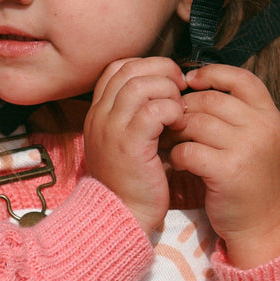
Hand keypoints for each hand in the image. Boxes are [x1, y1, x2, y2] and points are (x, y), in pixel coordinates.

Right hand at [83, 57, 186, 234]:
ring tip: (179, 108)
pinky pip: (154, 110)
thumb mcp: (126, 141)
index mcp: (98, 112)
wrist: (121, 216)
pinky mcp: (130, 143)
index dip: (145, 64)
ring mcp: (112, 127)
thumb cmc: (131, 180)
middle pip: (130, 69)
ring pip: (141, 84)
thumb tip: (165, 89)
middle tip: (181, 87)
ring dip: (167, 90)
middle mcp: (100, 115)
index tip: (167, 78)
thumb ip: (136, 114)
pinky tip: (179, 124)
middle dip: (161, 70)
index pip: (117, 68)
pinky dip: (172, 110)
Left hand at [168, 63, 279, 268]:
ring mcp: (247, 149)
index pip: (240, 78)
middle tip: (171, 119)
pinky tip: (178, 161)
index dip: (211, 73)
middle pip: (210, 100)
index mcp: (270, 115)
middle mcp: (262, 128)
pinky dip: (177, 154)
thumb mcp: (257, 138)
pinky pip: (189, 150)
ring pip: (196, 123)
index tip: (189, 81)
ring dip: (176, 131)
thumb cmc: (253, 177)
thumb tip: (193, 82)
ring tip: (170, 139)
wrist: (266, 226)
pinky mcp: (228, 172)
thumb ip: (237, 111)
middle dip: (185, 108)